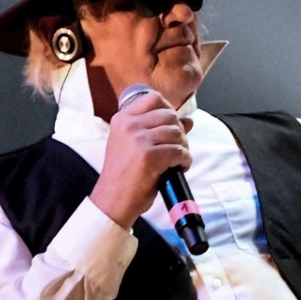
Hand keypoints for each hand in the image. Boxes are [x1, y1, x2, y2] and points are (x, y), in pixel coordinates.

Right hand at [90, 88, 190, 228]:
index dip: (169, 110)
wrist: (113, 200)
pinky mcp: (149, 156)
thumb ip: (157, 129)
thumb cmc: (124, 175)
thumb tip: (187, 120)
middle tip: (176, 148)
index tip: (171, 126)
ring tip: (177, 160)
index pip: (154, 99)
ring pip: (176, 133)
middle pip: (169, 115)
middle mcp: (129, 125)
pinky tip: (179, 168)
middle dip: (179, 132)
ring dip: (183, 147)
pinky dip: (185, 160)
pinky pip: (179, 151)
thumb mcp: (134, 145)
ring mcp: (138, 140)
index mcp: (122, 119)